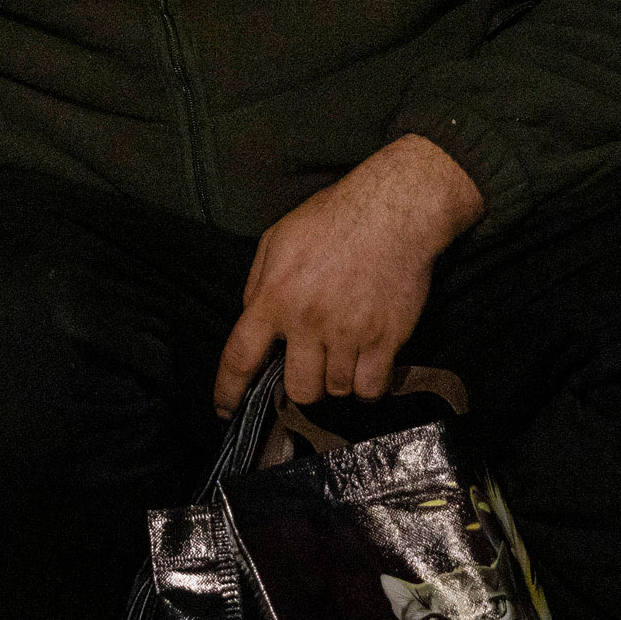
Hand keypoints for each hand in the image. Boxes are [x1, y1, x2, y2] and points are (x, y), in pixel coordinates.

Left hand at [212, 134, 483, 414]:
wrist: (394, 210)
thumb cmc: (333, 217)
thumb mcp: (277, 239)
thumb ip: (258, 284)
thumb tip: (251, 320)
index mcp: (275, 297)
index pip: (240, 356)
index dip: (228, 390)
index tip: (226, 410)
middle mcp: (308, 322)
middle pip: (298, 389)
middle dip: (302, 386)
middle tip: (313, 366)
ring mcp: (348, 333)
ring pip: (336, 390)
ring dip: (337, 381)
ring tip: (344, 355)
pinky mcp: (386, 338)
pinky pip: (370, 388)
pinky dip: (368, 385)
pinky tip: (368, 365)